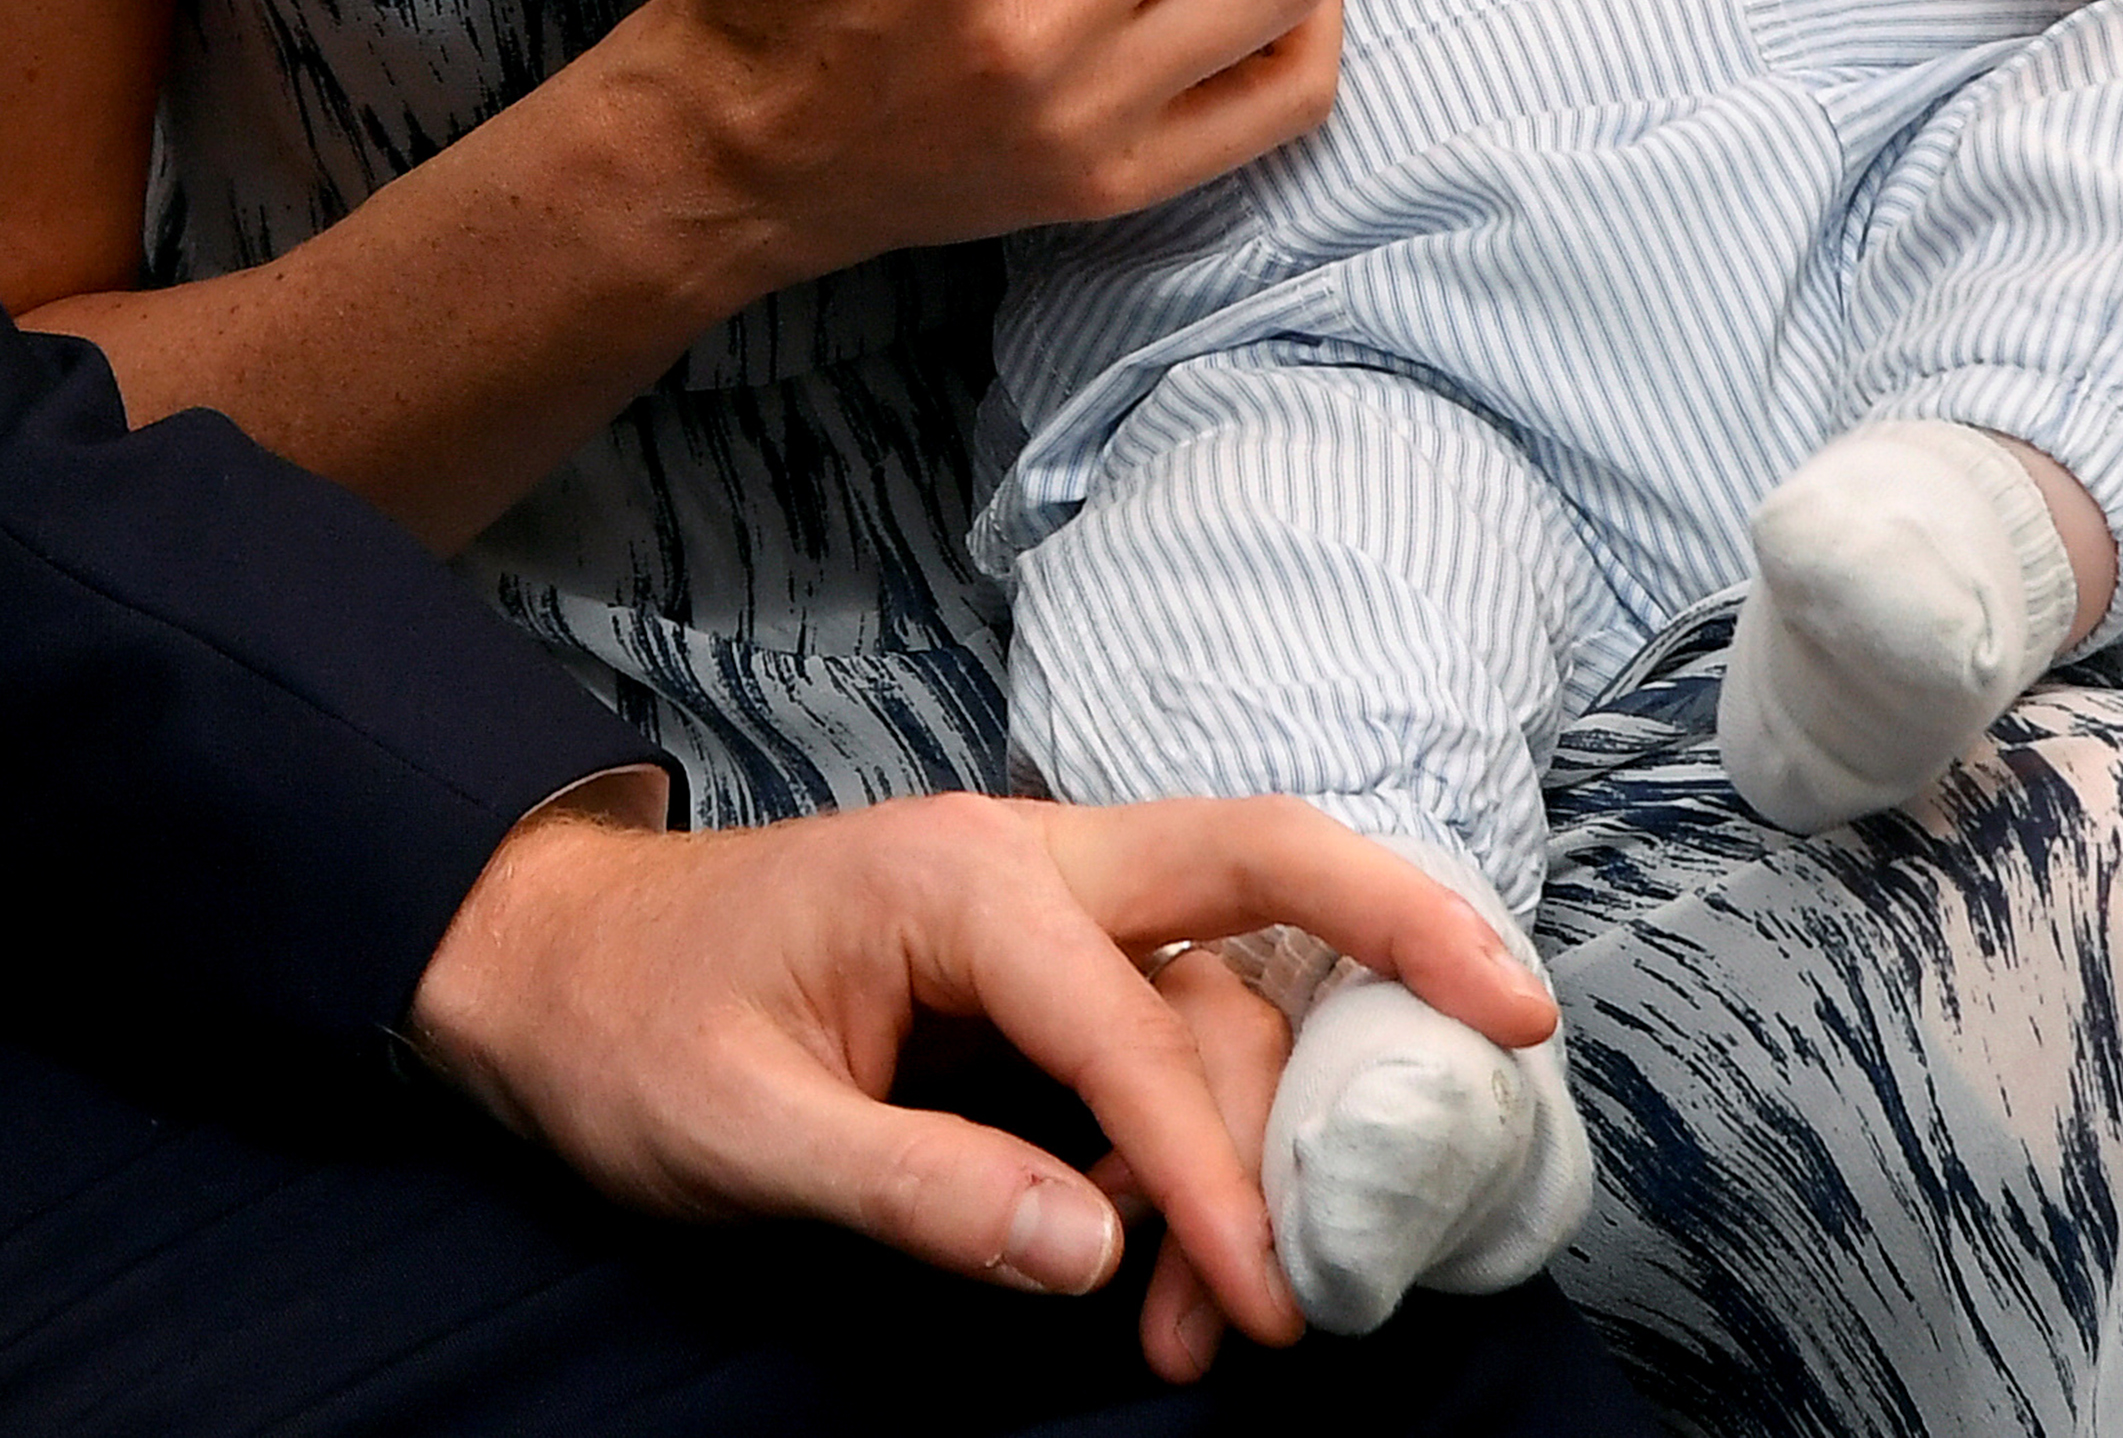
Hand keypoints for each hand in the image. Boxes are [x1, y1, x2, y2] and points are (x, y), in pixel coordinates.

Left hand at [405, 786, 1552, 1380]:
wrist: (549, 964)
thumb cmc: (630, 1034)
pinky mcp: (1036, 961)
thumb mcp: (738, 1136)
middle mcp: (1029, 858)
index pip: (1133, 1022)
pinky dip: (1209, 1123)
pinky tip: (1191, 1251)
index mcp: (961, 877)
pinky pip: (1171, 1014)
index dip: (1212, 1168)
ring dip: (1266, 1119)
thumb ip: (917, 1187)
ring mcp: (1042, 901)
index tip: (1274, 1299)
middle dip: (1402, 923)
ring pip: (1222, 971)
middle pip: (1260, 859)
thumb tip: (1095, 1247)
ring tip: (1248, 1312)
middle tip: (1524, 1022)